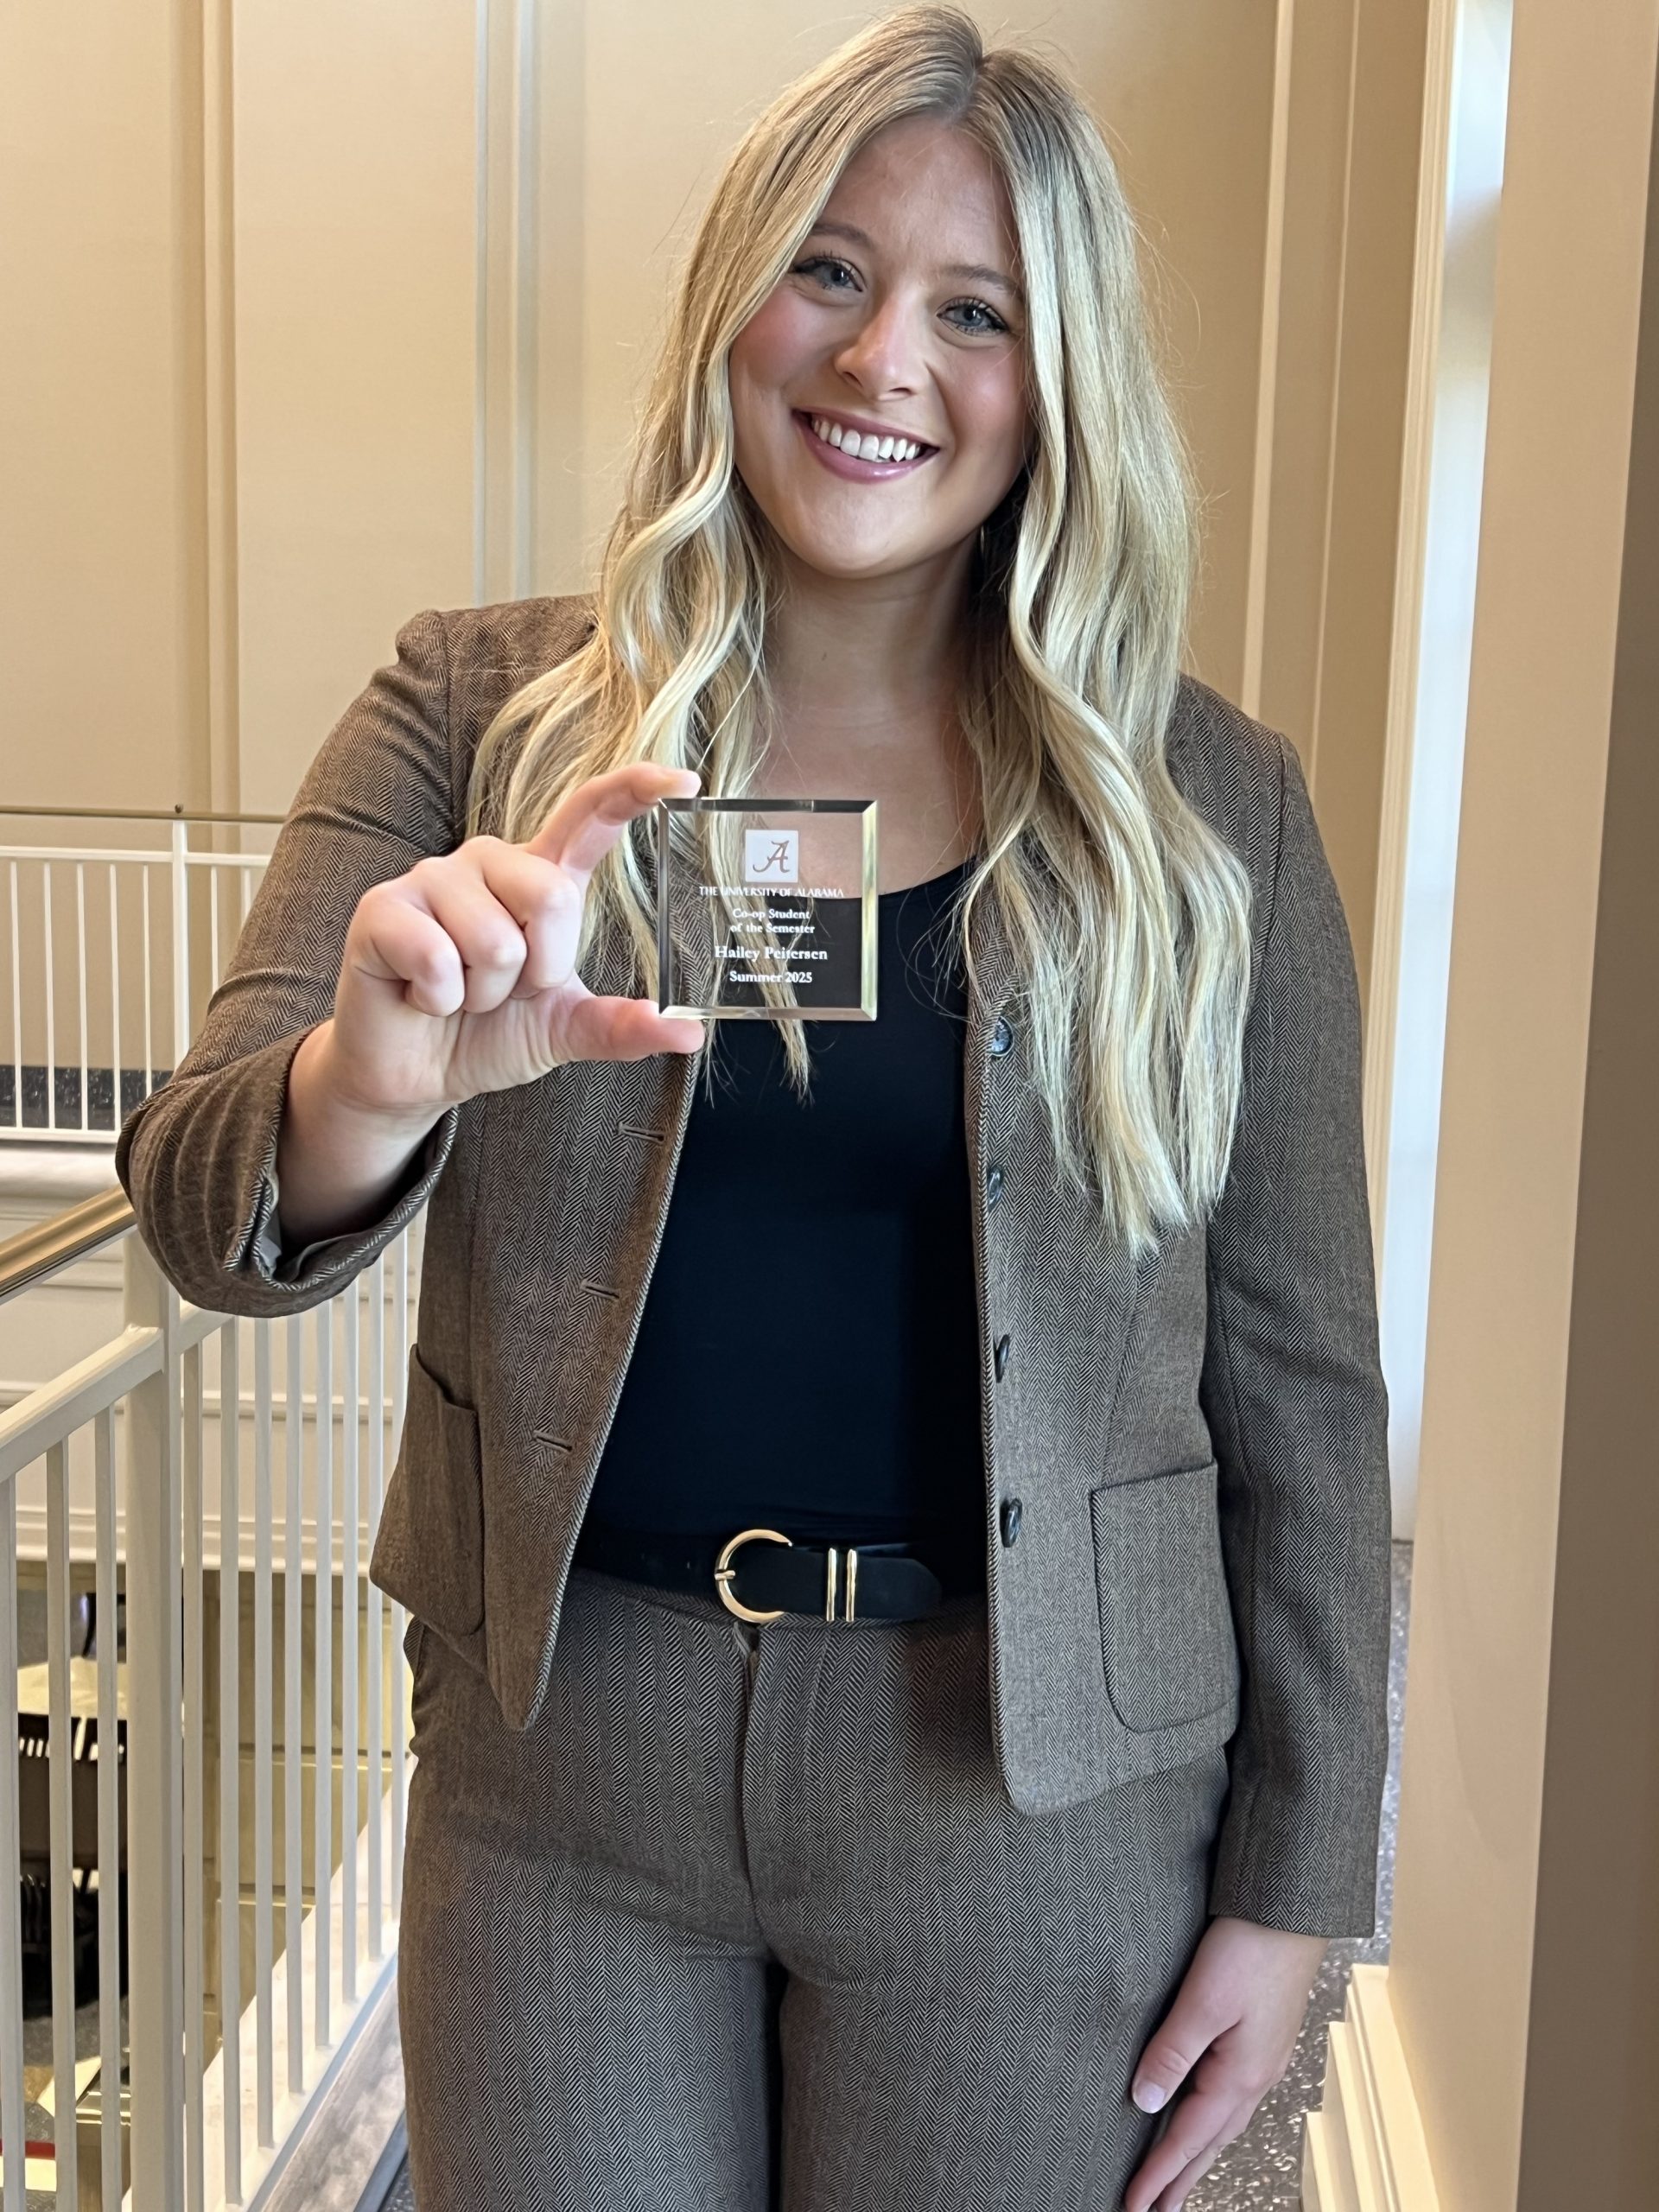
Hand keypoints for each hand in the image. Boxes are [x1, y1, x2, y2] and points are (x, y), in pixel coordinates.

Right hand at [316, 761, 706, 1119]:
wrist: (415, 1075)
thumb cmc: (489, 1035)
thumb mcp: (565, 1029)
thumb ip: (621, 1026)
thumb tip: (688, 1032)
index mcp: (538, 877)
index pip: (588, 818)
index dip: (632, 791)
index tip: (683, 781)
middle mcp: (487, 862)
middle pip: (551, 896)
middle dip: (539, 970)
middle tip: (504, 991)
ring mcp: (431, 878)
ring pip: (494, 940)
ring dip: (484, 994)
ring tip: (458, 994)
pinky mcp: (382, 908)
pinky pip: (437, 956)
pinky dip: (438, 998)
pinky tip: (421, 996)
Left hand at [1122, 1916, 1325, 2211]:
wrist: (1293, 1907)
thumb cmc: (1251, 1947)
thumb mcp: (1202, 2001)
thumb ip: (1171, 2052)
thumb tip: (1144, 2102)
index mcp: (1241, 2074)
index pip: (1189, 2137)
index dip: (1157, 2173)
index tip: (1132, 2205)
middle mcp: (1258, 2075)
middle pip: (1212, 2142)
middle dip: (1182, 2179)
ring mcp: (1266, 2058)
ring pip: (1226, 2121)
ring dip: (1200, 2153)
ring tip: (1178, 2178)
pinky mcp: (1266, 2038)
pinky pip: (1235, 2096)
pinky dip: (1216, 2120)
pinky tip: (1210, 2115)